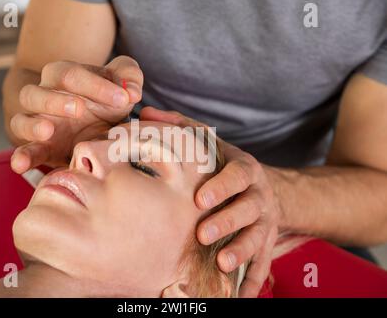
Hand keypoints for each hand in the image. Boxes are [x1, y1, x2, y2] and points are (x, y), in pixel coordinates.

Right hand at [10, 56, 143, 172]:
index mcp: (63, 77)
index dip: (96, 85)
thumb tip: (132, 91)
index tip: (124, 98)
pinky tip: (20, 165)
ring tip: (48, 130)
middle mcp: (44, 98)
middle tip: (80, 108)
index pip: (70, 74)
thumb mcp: (122, 85)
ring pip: (22, 120)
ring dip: (33, 125)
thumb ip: (129, 78)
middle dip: (56, 100)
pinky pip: (24, 151)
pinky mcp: (40, 149)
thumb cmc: (108, 100)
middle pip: (36, 93)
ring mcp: (39, 124)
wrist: (101, 126)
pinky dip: (21, 157)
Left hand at [140, 106, 279, 297]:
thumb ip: (180, 127)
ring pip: (258, 237)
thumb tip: (144, 113)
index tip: (200, 199)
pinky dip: (253, 282)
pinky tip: (239, 298)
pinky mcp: (267, 243)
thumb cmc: (226, 165)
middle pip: (248, 209)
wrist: (265, 188)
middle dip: (228, 222)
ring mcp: (265, 222)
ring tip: (223, 265)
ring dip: (242, 252)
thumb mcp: (209, 142)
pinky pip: (263, 264)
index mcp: (244, 170)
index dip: (222, 187)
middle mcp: (258, 196)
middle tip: (203, 235)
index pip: (238, 175)